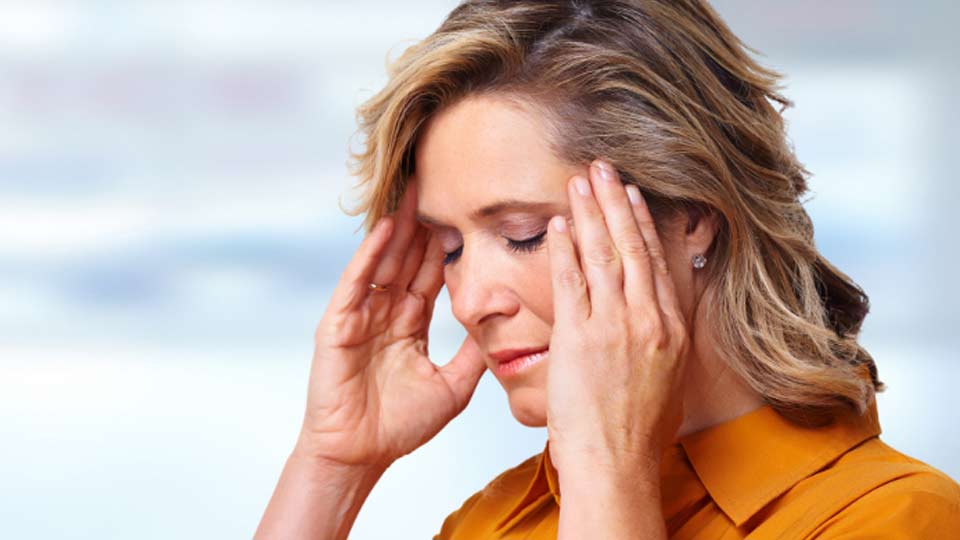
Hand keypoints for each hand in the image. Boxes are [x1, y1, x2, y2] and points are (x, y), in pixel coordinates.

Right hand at [297, 181, 486, 469]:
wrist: (360, 455)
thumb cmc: (399, 427)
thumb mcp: (452, 386)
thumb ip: (473, 355)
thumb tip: (503, 330)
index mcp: (409, 324)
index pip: (430, 274)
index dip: (446, 245)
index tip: (464, 213)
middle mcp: (385, 312)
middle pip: (408, 258)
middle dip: (422, 223)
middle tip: (438, 183)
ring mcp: (360, 315)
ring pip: (384, 261)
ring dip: (398, 227)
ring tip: (413, 191)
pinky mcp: (338, 323)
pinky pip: (358, 280)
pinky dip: (371, 253)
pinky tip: (386, 227)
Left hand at [544, 160, 690, 475]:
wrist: (618, 463)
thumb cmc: (638, 434)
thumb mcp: (668, 381)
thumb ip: (663, 342)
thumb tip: (660, 322)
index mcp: (671, 329)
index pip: (656, 262)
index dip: (644, 224)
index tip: (635, 196)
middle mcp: (647, 320)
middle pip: (632, 246)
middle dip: (618, 202)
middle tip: (606, 168)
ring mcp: (614, 325)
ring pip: (603, 254)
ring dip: (591, 212)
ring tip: (582, 180)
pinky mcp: (580, 336)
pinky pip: (570, 280)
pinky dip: (564, 248)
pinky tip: (559, 223)